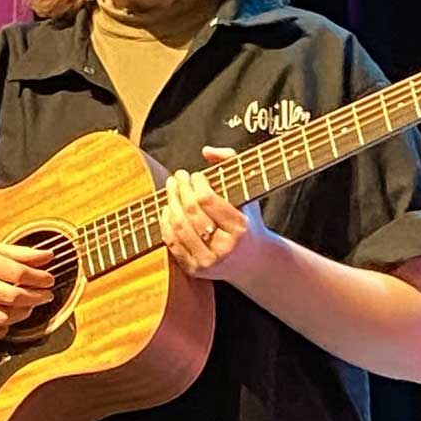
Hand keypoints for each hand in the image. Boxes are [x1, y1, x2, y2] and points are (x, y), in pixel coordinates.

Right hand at [0, 235, 56, 341]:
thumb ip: (16, 252)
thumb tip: (47, 256)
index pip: (16, 272)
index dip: (38, 278)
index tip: (49, 279)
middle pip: (10, 297)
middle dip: (35, 297)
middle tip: (45, 295)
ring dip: (20, 314)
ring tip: (27, 306)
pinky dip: (0, 331)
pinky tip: (6, 322)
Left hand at [160, 146, 273, 281]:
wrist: (255, 262)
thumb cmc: (249, 222)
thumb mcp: (249, 193)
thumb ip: (231, 163)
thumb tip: (207, 150)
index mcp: (239, 228)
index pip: (207, 199)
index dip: (195, 183)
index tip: (194, 174)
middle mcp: (224, 247)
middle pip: (190, 212)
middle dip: (180, 190)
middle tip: (177, 176)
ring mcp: (208, 261)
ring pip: (179, 227)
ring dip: (170, 204)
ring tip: (170, 189)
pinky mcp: (195, 270)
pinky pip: (173, 243)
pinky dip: (166, 223)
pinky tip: (167, 209)